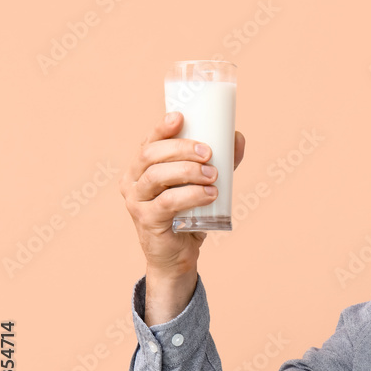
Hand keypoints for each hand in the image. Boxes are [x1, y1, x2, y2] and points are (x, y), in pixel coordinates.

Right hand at [120, 110, 244, 277]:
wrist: (178, 254)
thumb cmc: (188, 214)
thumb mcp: (202, 184)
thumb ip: (218, 162)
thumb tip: (238, 137)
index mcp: (141, 167)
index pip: (148, 142)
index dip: (161, 128)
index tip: (180, 117)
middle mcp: (133, 181)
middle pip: (151, 155)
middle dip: (181, 149)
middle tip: (209, 153)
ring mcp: (136, 201)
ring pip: (157, 176)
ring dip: (188, 171)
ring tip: (213, 176)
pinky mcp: (147, 220)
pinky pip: (167, 202)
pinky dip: (191, 195)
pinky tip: (209, 194)